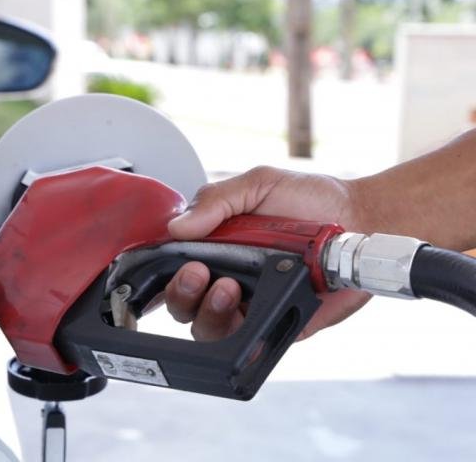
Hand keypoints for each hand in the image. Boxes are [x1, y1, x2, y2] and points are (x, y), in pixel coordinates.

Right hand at [165, 166, 370, 341]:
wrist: (362, 220)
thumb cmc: (314, 200)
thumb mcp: (259, 184)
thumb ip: (217, 200)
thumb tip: (177, 225)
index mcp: (216, 244)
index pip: (174, 265)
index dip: (164, 271)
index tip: (174, 262)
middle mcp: (228, 275)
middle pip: (183, 303)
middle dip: (182, 293)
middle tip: (198, 274)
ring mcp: (251, 302)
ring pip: (208, 327)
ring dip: (208, 312)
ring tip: (228, 289)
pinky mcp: (276, 323)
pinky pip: (248, 341)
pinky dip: (240, 334)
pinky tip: (248, 309)